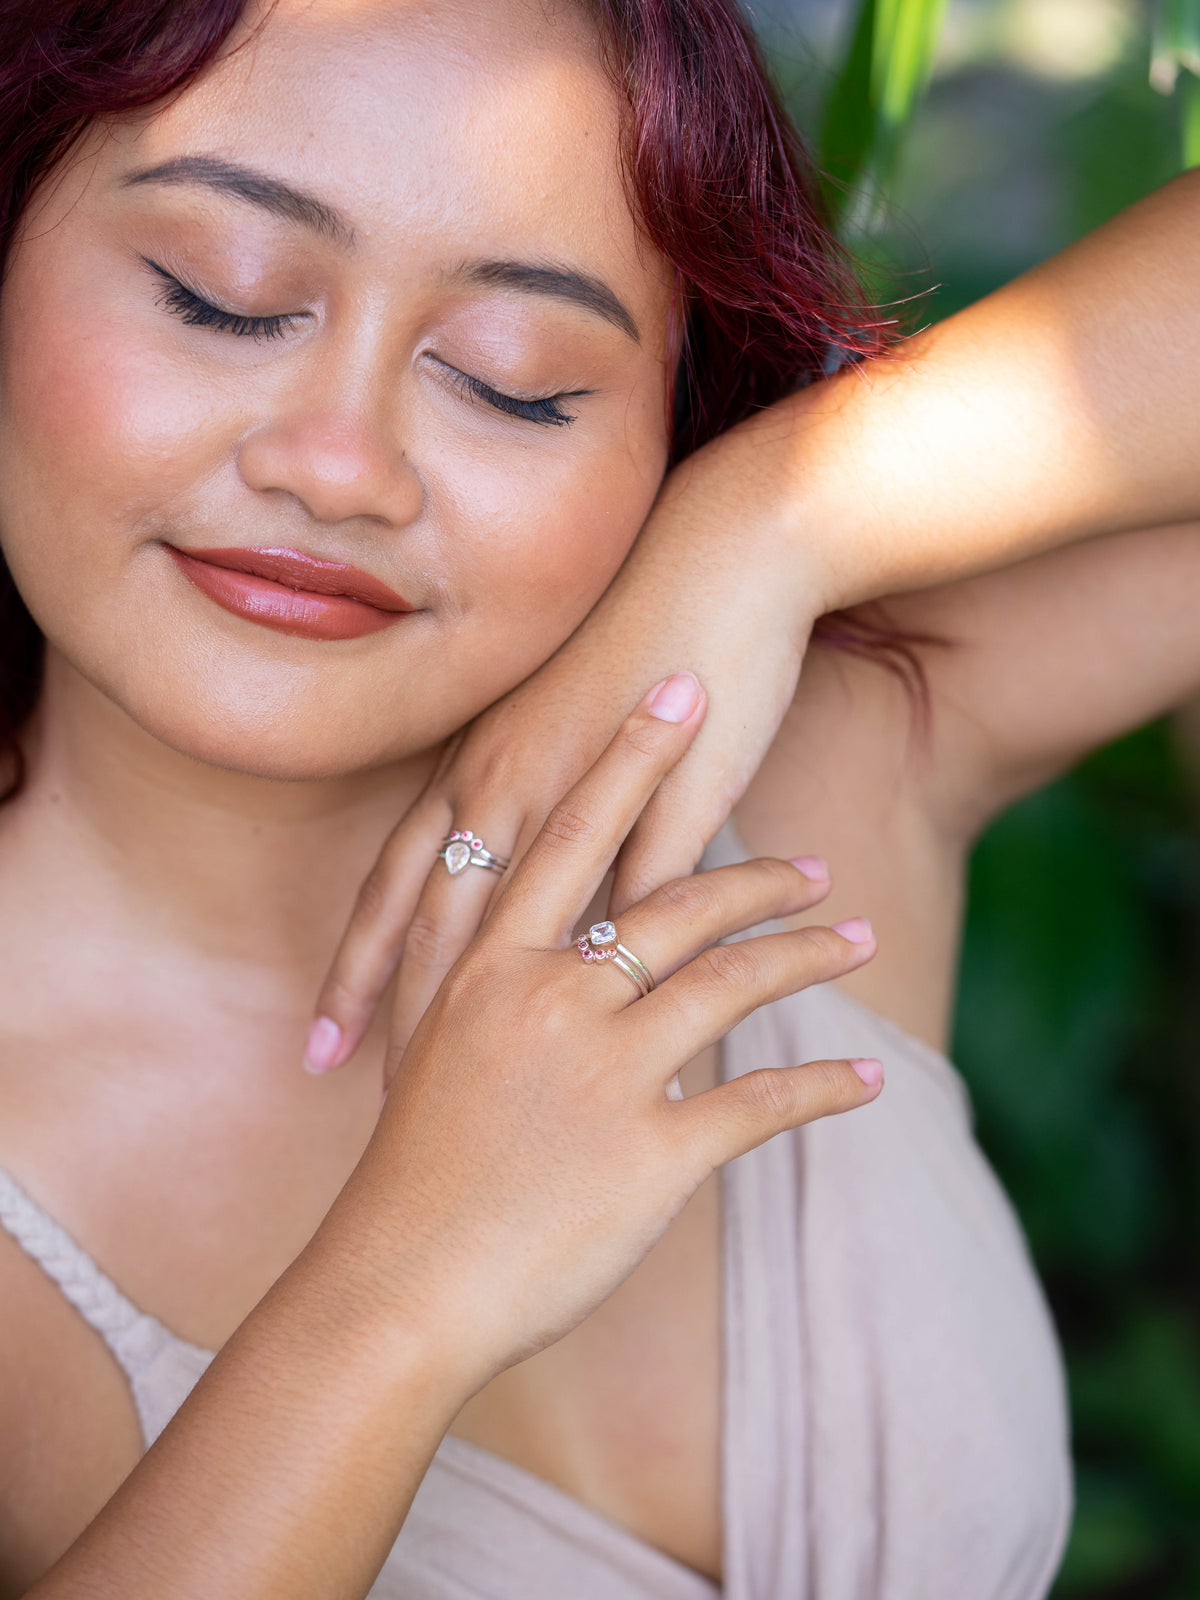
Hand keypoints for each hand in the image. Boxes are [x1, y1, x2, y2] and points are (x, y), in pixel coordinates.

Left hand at [307, 420, 823, 1078]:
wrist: (720, 560)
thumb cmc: (637, 638)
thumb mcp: (557, 727)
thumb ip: (533, 809)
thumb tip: (518, 891)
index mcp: (474, 762)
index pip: (397, 885)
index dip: (360, 968)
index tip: (325, 1043)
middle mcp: (504, 779)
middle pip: (432, 917)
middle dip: (391, 1008)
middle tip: (356, 1088)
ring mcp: (579, 793)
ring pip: (513, 923)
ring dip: (481, 1008)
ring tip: (463, 1089)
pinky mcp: (661, 802)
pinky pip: (628, 906)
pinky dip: (609, 978)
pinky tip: (603, 1043)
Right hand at [325, 675, 881, 1382]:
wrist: (394, 1285)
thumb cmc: (410, 1173)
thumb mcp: (438, 1056)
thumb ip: (489, 987)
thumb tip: (536, 943)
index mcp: (489, 965)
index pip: (574, 834)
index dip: (630, 756)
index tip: (681, 688)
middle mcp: (548, 1000)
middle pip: (672, 904)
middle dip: (755, 873)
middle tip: (816, 862)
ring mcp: (600, 1072)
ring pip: (728, 983)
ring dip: (805, 956)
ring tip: (859, 939)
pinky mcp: (647, 1155)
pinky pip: (759, 1102)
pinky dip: (821, 1087)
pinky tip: (867, 1082)